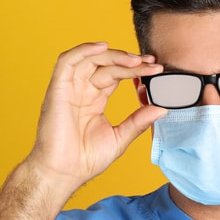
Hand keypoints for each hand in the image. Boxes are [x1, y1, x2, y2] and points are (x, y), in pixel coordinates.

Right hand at [23, 42, 166, 200]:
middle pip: (106, 64)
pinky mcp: (57, 89)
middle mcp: (82, 90)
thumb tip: (162, 108)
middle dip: (130, 61)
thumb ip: (139, 121)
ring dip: (113, 55)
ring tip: (135, 60)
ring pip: (90, 59)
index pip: (116, 74)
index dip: (135, 69)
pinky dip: (84, 50)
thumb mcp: (120, 138)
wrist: (64, 173)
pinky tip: (103, 47)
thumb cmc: (85, 160)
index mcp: (94, 99)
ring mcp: (69, 88)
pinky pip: (67, 61)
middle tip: (151, 63)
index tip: (156, 68)